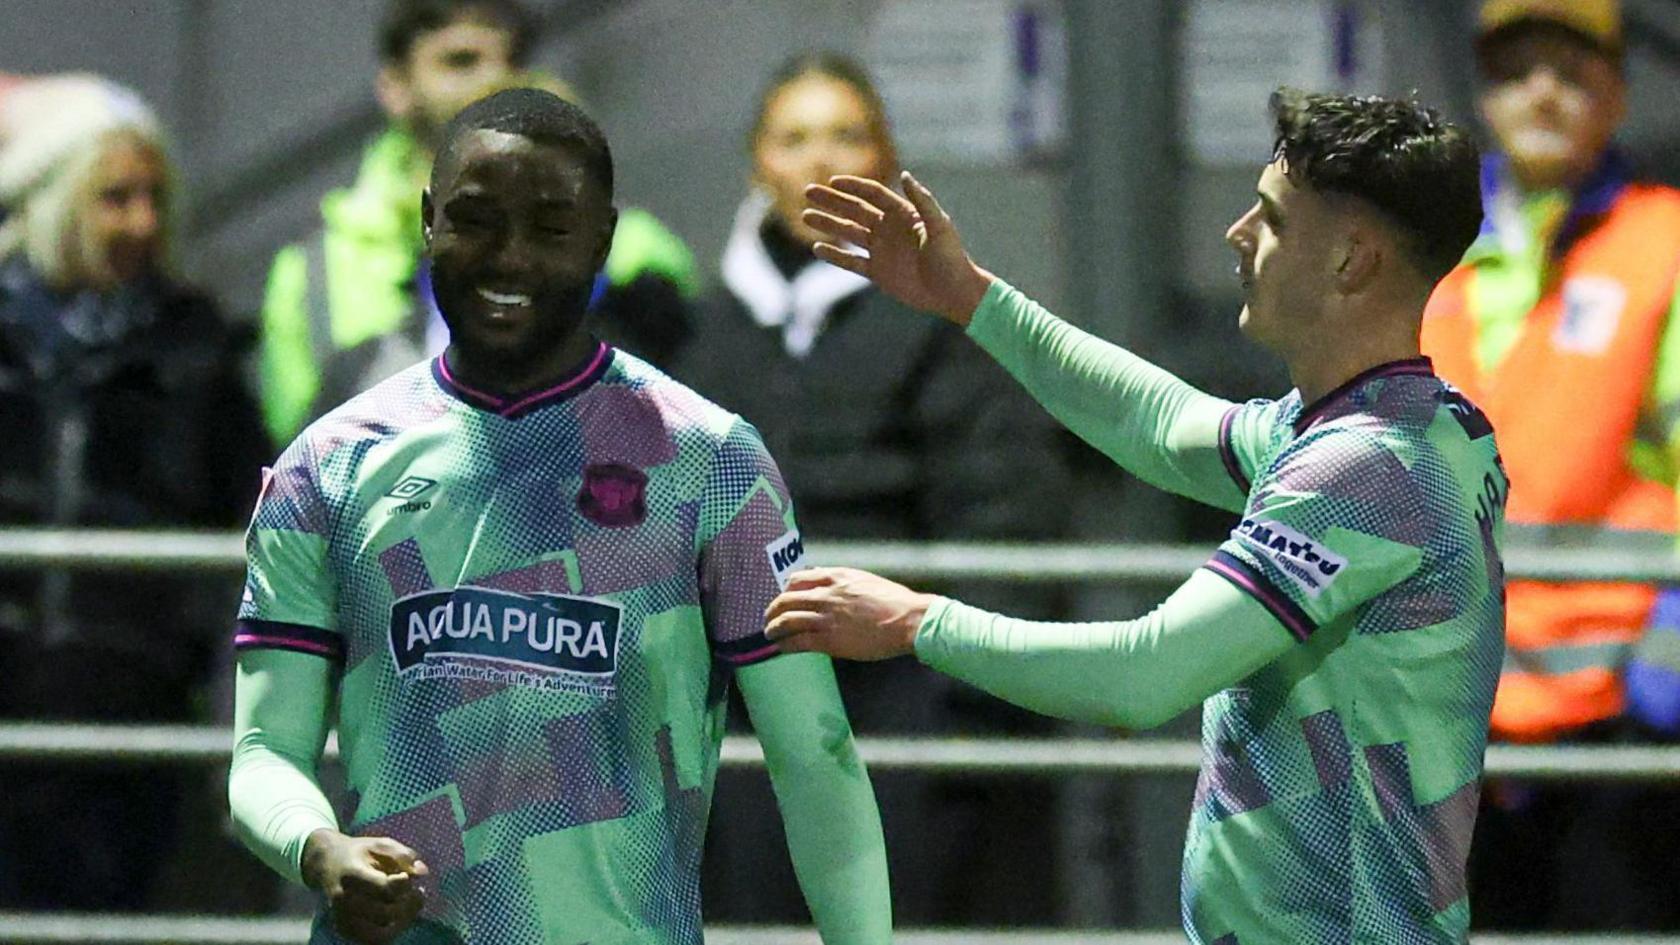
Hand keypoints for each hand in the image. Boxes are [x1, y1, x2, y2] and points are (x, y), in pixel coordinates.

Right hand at [301, 829, 428, 944]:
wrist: (325, 863)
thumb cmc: (360, 853)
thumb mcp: (381, 844)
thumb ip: (403, 854)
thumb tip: (423, 872)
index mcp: (352, 874)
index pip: (384, 888)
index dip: (403, 884)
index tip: (405, 876)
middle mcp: (343, 899)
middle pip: (385, 913)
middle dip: (407, 904)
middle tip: (416, 891)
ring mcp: (341, 917)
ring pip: (380, 934)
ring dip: (402, 922)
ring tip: (409, 907)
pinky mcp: (343, 929)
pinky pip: (372, 941)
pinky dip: (390, 932)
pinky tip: (398, 917)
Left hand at [765, 567, 936, 660]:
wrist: (908, 620)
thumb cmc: (894, 601)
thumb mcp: (864, 580)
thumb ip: (841, 579)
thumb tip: (821, 577)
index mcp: (836, 577)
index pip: (798, 579)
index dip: (786, 590)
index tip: (783, 598)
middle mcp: (827, 594)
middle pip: (786, 599)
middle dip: (773, 609)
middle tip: (768, 617)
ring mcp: (827, 617)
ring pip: (787, 620)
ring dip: (773, 628)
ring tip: (769, 634)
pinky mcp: (830, 639)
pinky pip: (798, 641)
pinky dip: (785, 644)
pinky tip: (781, 648)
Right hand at [802, 170, 994, 325]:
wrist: (953, 292)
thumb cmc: (951, 257)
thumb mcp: (939, 226)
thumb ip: (923, 201)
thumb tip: (904, 175)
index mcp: (903, 214)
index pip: (872, 195)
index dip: (853, 187)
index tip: (833, 181)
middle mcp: (888, 229)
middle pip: (854, 210)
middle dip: (832, 201)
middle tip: (808, 192)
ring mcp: (881, 251)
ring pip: (848, 233)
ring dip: (827, 224)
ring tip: (805, 216)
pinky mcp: (878, 273)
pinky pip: (851, 262)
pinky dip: (835, 255)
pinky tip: (817, 248)